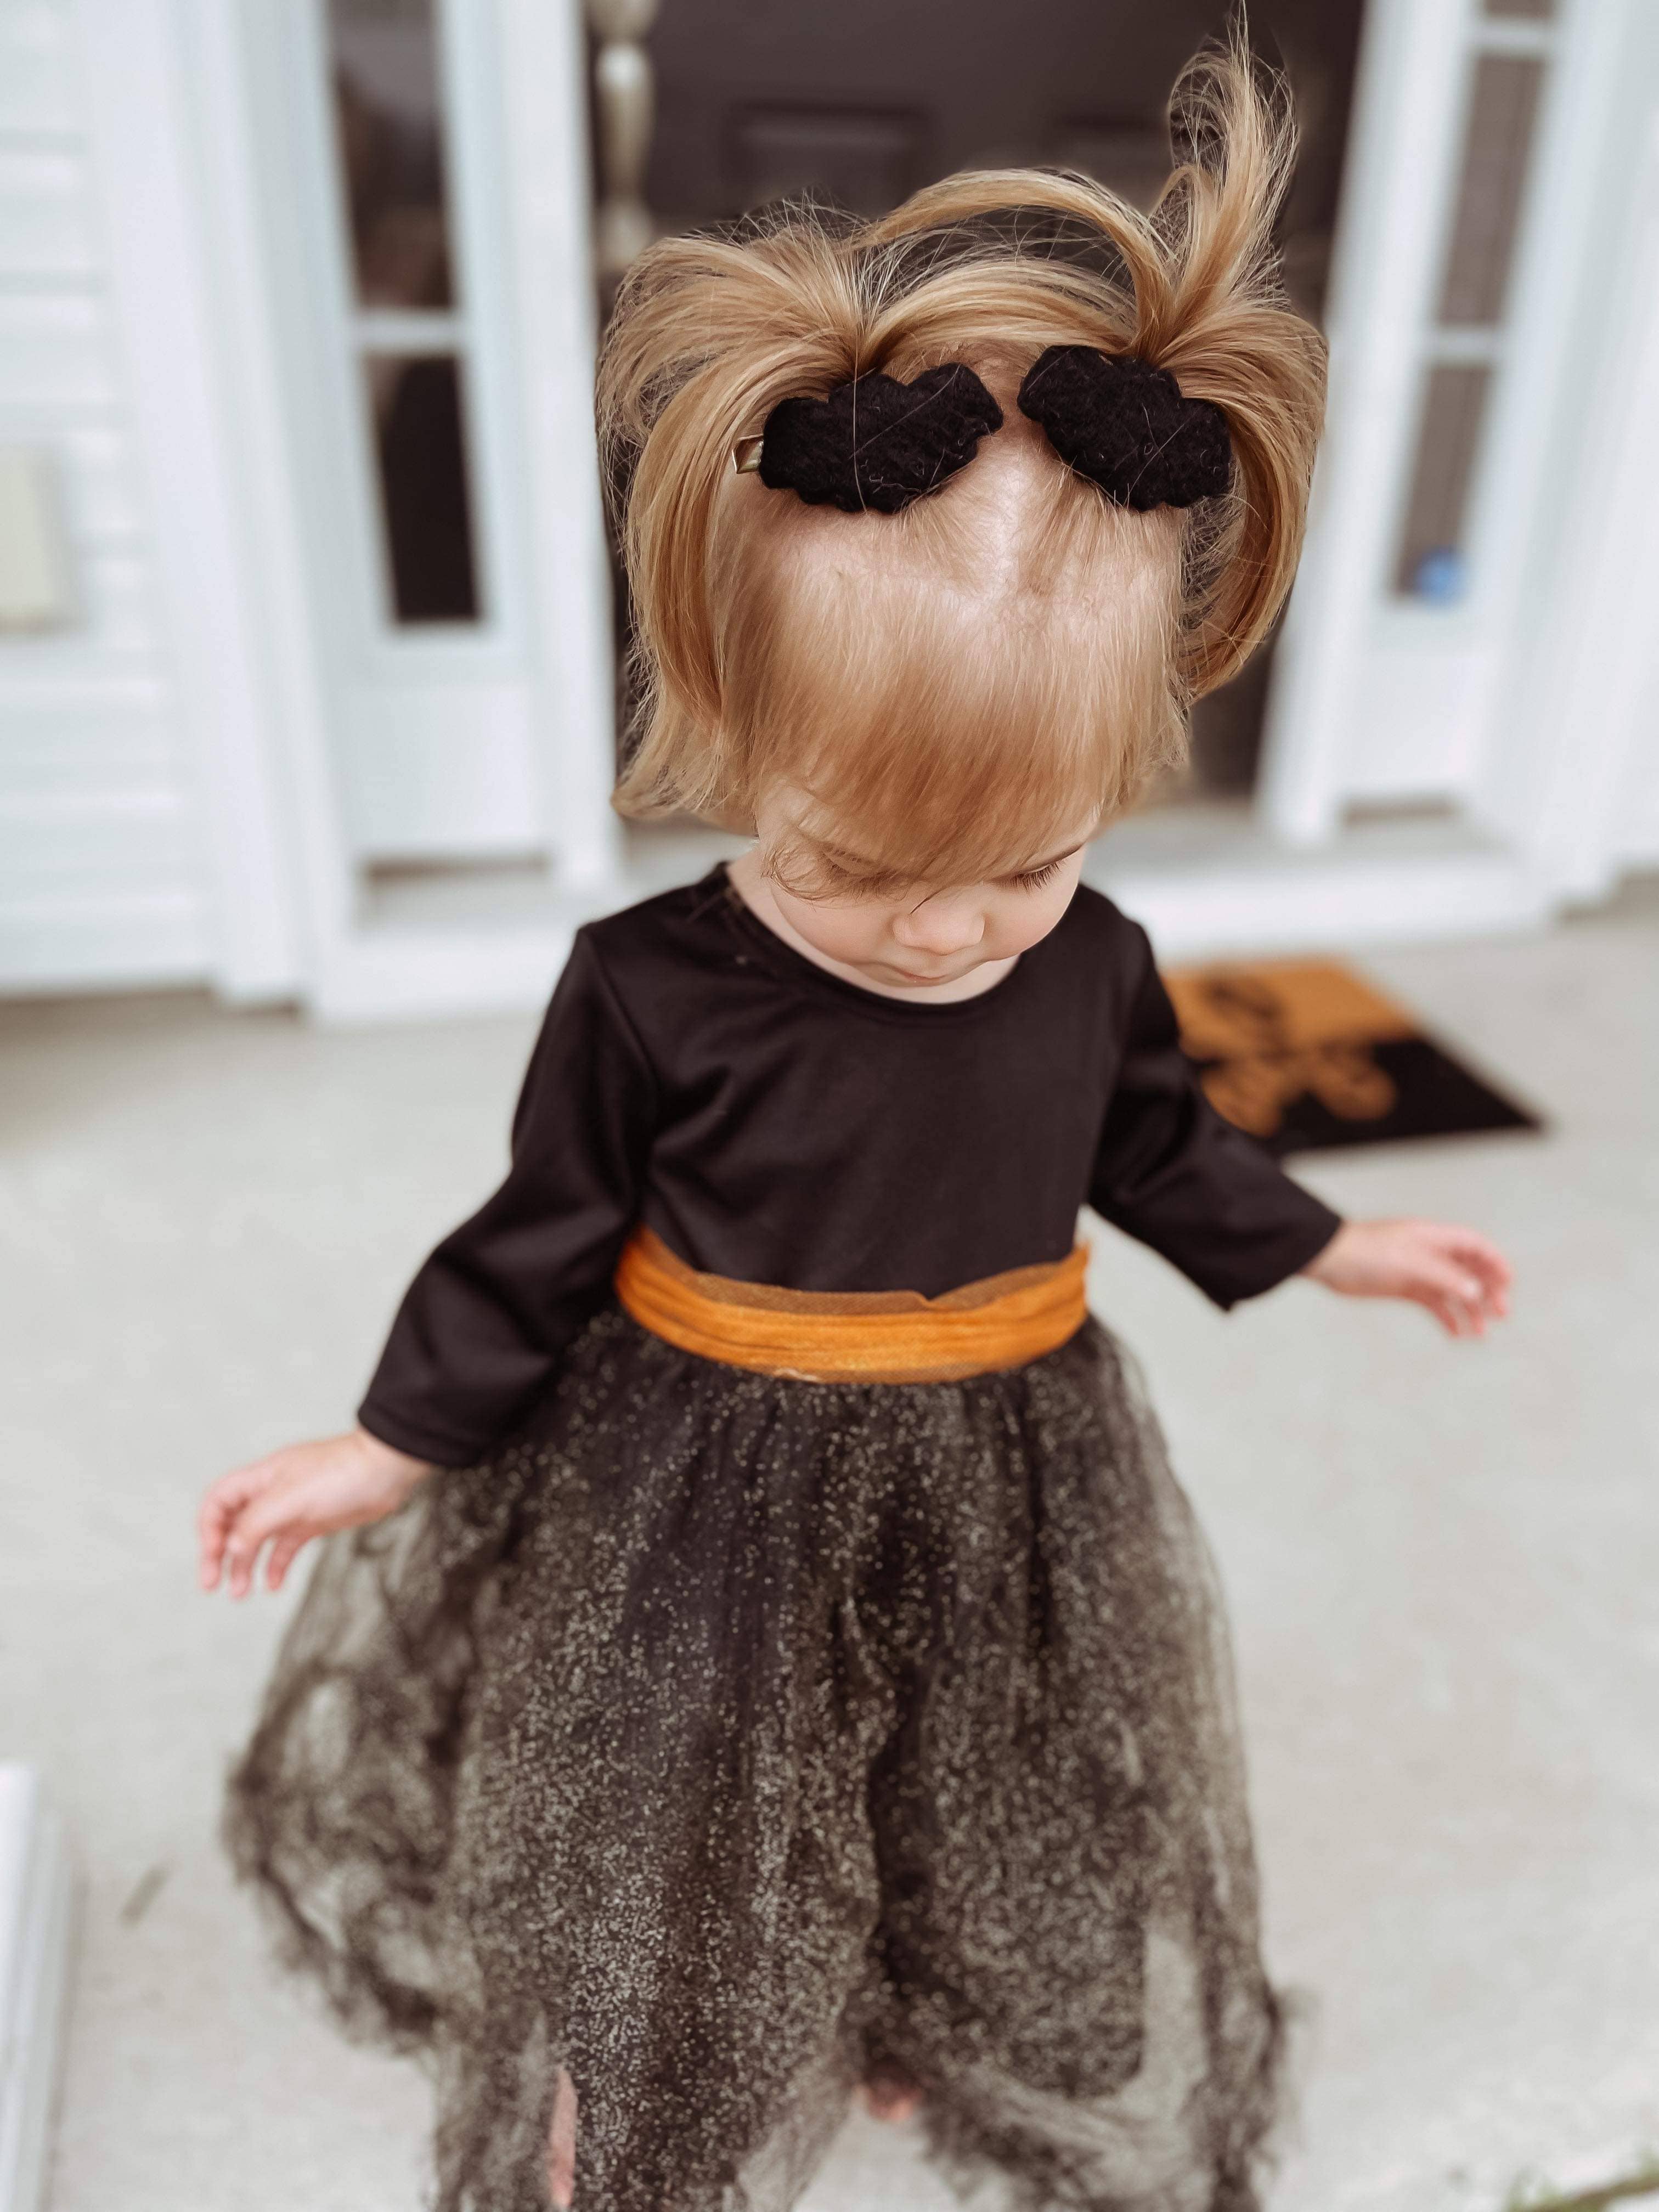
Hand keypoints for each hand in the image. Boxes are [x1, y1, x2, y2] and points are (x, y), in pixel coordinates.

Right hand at [197, 1428, 434, 1597]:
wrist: (388, 1470)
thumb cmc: (342, 1474)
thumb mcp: (291, 1498)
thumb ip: (257, 1523)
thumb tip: (231, 1549)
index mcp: (261, 1478)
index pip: (218, 1501)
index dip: (208, 1529)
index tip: (212, 1557)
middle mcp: (272, 1493)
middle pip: (233, 1525)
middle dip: (219, 1554)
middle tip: (212, 1585)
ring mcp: (292, 1510)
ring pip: (257, 1541)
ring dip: (244, 1566)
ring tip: (239, 1594)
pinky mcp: (313, 1523)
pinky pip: (285, 1548)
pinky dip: (276, 1567)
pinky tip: (273, 1586)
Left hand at [1302, 1218, 1510, 1338]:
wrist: (1327, 1259)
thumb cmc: (1365, 1251)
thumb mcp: (1409, 1263)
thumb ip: (1444, 1276)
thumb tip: (1476, 1292)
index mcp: (1433, 1236)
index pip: (1475, 1246)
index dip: (1494, 1262)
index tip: (1508, 1285)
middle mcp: (1429, 1252)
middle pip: (1469, 1270)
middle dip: (1488, 1290)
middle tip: (1500, 1314)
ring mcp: (1417, 1270)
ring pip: (1453, 1290)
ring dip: (1468, 1310)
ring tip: (1479, 1333)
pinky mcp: (1404, 1287)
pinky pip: (1433, 1303)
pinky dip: (1445, 1317)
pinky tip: (1455, 1334)